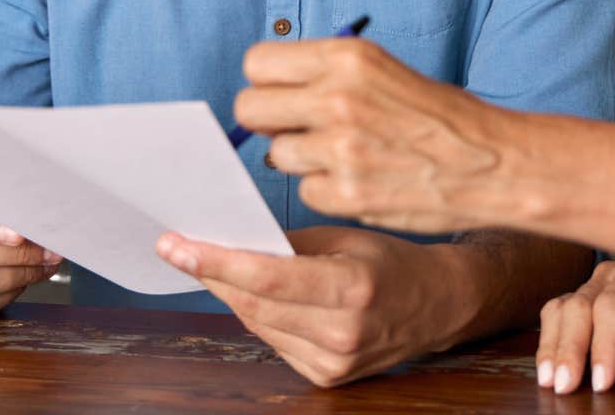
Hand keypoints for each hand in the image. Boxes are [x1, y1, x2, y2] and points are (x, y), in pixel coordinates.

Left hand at [156, 225, 469, 386]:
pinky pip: (274, 342)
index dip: (216, 262)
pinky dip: (260, 316)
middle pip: (254, 304)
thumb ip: (290, 244)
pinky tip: (256, 296)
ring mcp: (335, 361)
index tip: (177, 245)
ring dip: (233, 294)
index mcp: (352, 288)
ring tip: (214, 265)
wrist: (438, 304)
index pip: (267, 278)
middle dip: (212, 274)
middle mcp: (343, 331)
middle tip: (180, 248)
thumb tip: (232, 240)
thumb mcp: (346, 237)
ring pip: (258, 324)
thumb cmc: (392, 261)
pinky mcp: (327, 377)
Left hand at [233, 37, 510, 233]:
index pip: (257, 62)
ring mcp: (339, 148)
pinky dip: (326, 190)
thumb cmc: (440, 115)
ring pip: (276, 154)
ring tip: (343, 156)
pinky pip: (304, 191)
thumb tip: (273, 91)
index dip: (268, 81)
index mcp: (347, 58)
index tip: (284, 94)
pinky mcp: (345, 193)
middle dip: (269, 121)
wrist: (493, 162)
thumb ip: (328, 74)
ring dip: (301, 158)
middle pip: (250, 108)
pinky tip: (360, 180)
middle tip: (299, 129)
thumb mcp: (384, 69)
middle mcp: (337, 98)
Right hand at [535, 259, 614, 393]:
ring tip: (549, 380)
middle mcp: (607, 277)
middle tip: (565, 385)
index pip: (611, 305)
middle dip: (570, 349)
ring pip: (560, 310)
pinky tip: (548, 368)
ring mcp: (590, 287)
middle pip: (578, 307)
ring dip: (552, 347)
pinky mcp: (579, 302)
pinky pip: (555, 317)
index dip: (603, 344)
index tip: (602, 380)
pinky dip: (549, 343)